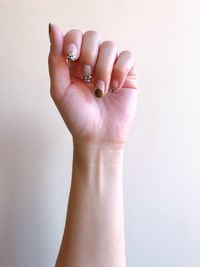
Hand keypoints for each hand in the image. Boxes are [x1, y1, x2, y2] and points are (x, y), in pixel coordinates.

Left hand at [48, 24, 138, 145]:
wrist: (98, 136)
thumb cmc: (77, 116)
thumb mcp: (60, 88)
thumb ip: (55, 59)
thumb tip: (53, 26)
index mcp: (74, 64)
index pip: (75, 36)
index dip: (74, 41)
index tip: (71, 58)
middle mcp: (93, 62)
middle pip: (93, 36)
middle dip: (89, 56)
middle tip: (87, 78)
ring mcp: (111, 67)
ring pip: (110, 46)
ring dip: (104, 68)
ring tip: (101, 90)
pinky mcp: (127, 75)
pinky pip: (127, 57)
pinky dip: (120, 70)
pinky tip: (114, 88)